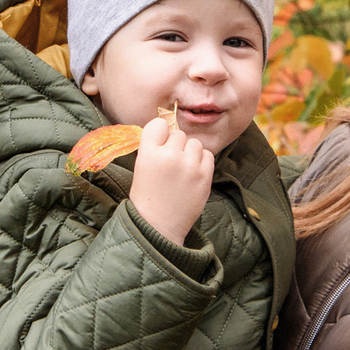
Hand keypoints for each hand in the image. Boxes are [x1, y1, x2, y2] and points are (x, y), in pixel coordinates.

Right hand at [127, 117, 213, 245]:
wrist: (158, 225)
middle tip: (171, 163)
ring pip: (194, 143)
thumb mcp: (141, 167)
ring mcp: (190, 166)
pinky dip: (202, 161)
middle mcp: (170, 156)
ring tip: (182, 168)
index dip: (160, 133)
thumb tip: (168, 129)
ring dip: (190, 152)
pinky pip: (208, 155)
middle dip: (175, 145)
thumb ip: (154, 147)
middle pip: (178, 133)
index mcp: (149, 153)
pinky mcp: (205, 176)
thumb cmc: (147, 196)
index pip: (159, 124)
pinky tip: (193, 173)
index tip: (160, 143)